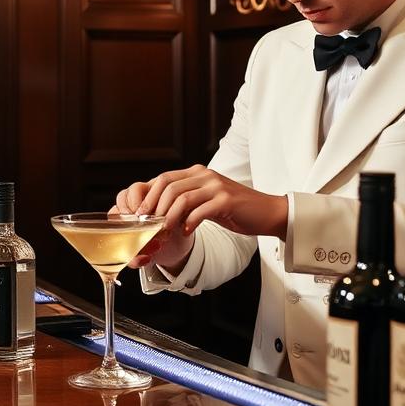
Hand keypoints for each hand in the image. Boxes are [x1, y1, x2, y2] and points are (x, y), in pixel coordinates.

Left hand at [115, 165, 286, 267]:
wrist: (266, 212)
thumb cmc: (234, 209)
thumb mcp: (206, 201)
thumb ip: (187, 202)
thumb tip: (159, 213)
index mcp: (197, 173)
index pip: (164, 178)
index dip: (148, 195)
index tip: (139, 214)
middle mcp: (205, 175)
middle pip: (168, 185)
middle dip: (153, 206)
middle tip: (146, 224)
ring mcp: (216, 186)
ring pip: (182, 198)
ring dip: (169, 217)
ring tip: (164, 231)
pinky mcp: (226, 200)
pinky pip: (200, 210)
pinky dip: (189, 222)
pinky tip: (186, 232)